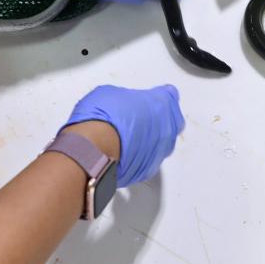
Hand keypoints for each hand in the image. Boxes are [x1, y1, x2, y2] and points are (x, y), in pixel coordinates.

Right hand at [61, 84, 184, 187]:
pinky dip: (140, 158)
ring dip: (149, 140)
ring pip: (162, 144)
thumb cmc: (102, 119)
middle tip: (137, 118)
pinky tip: (124, 153)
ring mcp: (160, 150)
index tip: (149, 99)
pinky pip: (149, 161)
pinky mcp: (148, 170)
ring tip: (128, 137)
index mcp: (161, 103)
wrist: (93, 148)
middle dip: (157, 120)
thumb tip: (120, 103)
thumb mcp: (110, 93)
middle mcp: (167, 127)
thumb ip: (125, 98)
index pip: (170, 95)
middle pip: (171, 121)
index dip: (157, 97)